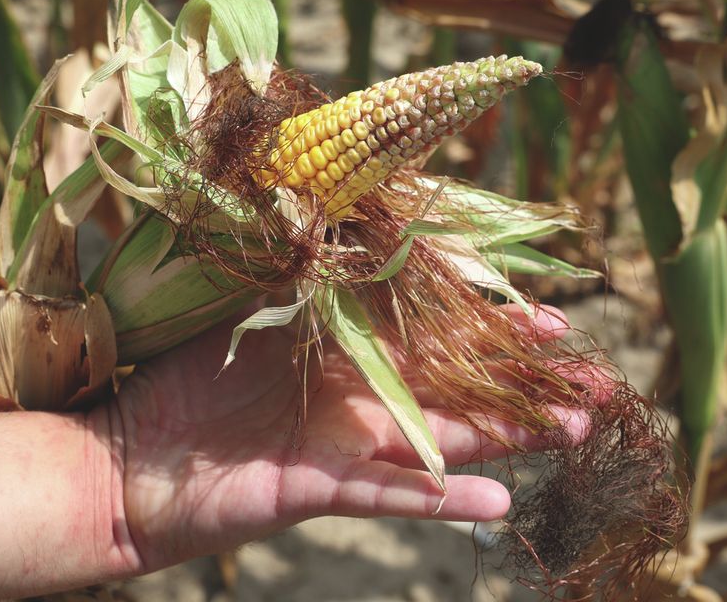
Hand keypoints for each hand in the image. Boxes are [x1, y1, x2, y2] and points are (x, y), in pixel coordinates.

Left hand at [96, 303, 581, 576]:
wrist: (129, 453)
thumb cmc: (181, 375)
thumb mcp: (251, 307)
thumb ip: (308, 276)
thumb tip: (356, 225)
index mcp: (345, 350)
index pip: (437, 334)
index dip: (495, 328)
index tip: (553, 317)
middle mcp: (358, 397)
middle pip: (459, 387)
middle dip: (527, 383)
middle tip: (597, 382)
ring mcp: (345, 443)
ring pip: (443, 438)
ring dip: (508, 436)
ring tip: (573, 429)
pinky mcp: (320, 486)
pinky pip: (390, 494)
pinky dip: (441, 499)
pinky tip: (498, 502)